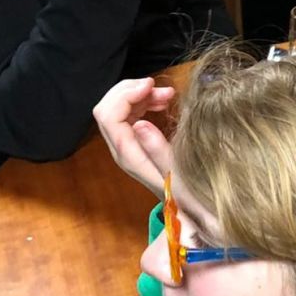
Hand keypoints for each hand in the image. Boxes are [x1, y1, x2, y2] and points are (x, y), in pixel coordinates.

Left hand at [93, 77, 175, 194]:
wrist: (187, 210)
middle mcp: (121, 147)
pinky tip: (163, 102)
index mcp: (127, 154)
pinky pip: (131, 113)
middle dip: (131, 90)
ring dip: (140, 94)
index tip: (152, 86)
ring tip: (168, 95)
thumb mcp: (177, 174)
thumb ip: (158, 150)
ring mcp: (127, 143)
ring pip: (119, 107)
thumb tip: (140, 124)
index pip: (108, 115)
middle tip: (162, 89)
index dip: (125, 94)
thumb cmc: (185, 195)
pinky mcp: (136, 140)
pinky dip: (145, 101)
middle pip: (108, 107)